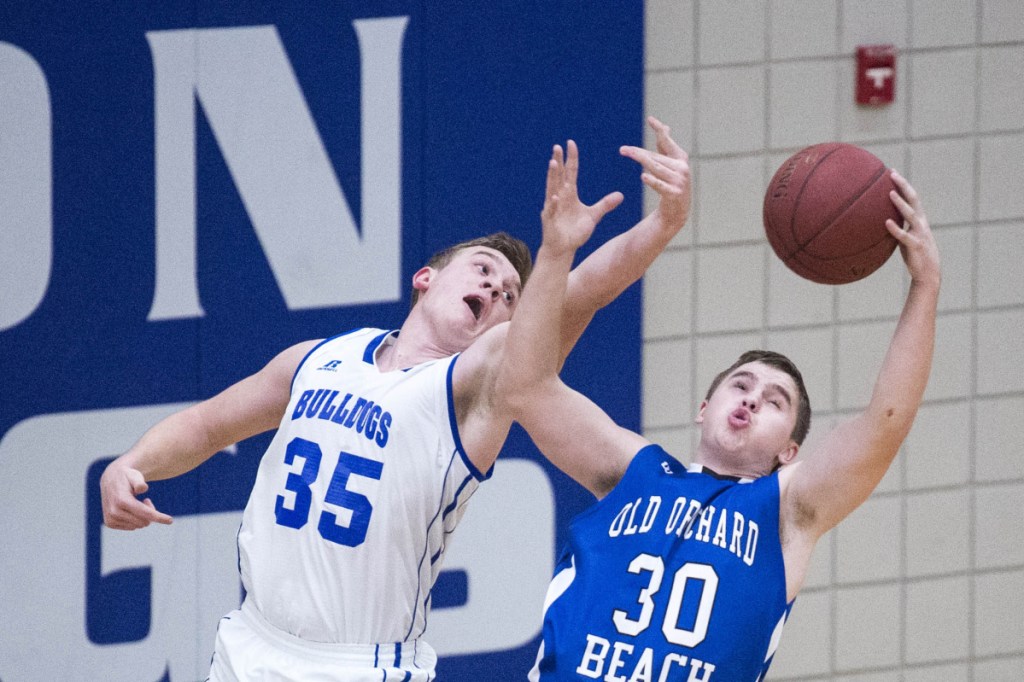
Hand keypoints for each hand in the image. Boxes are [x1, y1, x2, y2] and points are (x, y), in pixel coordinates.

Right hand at [100, 460, 172, 529]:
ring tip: (137, 502)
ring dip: (142, 516)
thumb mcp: (135, 475)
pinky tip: (130, 509)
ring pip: (139, 525)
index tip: (170, 521)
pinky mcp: (110, 523)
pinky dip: (135, 519)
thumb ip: (139, 481)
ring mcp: (111, 519)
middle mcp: (114, 512)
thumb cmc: (127, 477)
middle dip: (150, 512)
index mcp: (122, 501)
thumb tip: (142, 488)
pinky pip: (131, 527)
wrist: (110, 479)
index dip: (159, 517)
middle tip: (146, 500)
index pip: (145, 513)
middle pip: (144, 521)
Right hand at [541, 140, 623, 255]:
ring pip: (552, 188)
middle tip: (557, 146)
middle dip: (558, 161)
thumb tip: (621, 195)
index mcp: (569, 194)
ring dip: (552, 176)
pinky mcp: (550, 220)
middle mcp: (559, 197)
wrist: (563, 249)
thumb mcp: (593, 216)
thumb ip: (605, 204)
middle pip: (559, 176)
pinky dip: (552, 204)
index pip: (570, 172)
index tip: (571, 143)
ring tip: (553, 163)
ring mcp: (552, 207)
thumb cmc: (575, 232)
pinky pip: (551, 210)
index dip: (571, 158)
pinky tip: (554, 197)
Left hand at [620, 116, 691, 231]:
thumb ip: (666, 147)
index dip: (659, 131)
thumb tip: (665, 127)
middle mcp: (682, 168)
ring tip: (628, 154)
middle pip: (656, 157)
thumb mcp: (670, 164)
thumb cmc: (672, 184)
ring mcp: (679, 182)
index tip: (650, 119)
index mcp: (680, 158)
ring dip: (642, 161)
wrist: (677, 212)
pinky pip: (661, 186)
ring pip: (656, 168)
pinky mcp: (674, 194)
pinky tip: (643, 176)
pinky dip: (653, 181)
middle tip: (622, 149)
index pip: (667, 142)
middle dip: (638, 153)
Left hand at [886, 170, 939, 288]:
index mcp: (919, 220)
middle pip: (914, 200)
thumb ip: (898, 227)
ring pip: (911, 215)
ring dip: (900, 203)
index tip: (892, 172)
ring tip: (889, 193)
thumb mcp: (906, 237)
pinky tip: (886, 222)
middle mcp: (921, 223)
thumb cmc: (915, 255)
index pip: (912, 198)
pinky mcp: (916, 246)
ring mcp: (920, 234)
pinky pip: (904, 236)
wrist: (928, 274)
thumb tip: (881, 220)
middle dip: (903, 186)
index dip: (903, 185)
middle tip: (892, 174)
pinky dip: (895, 229)